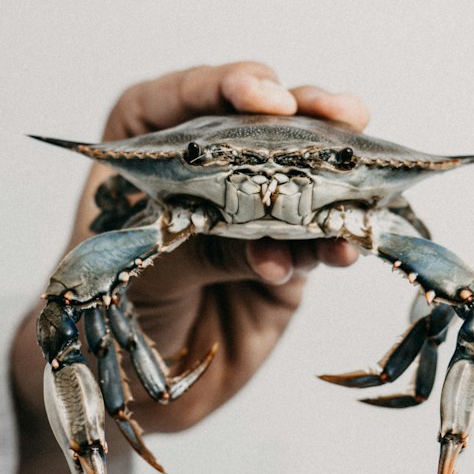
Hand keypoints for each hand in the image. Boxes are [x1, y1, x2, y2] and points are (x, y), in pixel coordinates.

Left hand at [8, 61, 369, 473]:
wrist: (138, 388)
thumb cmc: (113, 312)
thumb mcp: (141, 273)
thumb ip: (197, 248)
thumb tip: (267, 243)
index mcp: (148, 146)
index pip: (185, 98)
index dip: (228, 85)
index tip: (265, 96)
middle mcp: (206, 166)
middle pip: (261, 121)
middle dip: (307, 113)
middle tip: (343, 116)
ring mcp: (254, 208)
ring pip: (305, 174)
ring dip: (337, 176)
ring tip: (359, 183)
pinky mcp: (289, 255)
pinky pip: (319, 241)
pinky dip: (335, 242)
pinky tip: (343, 248)